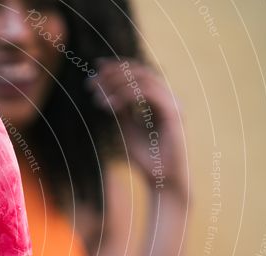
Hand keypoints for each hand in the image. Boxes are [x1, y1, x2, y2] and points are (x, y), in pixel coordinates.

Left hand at [89, 59, 189, 202]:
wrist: (162, 180)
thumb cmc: (146, 158)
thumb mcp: (127, 129)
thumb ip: (122, 110)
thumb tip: (106, 91)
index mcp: (160, 100)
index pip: (140, 74)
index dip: (118, 66)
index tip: (96, 67)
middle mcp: (169, 98)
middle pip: (141, 72)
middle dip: (113, 73)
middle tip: (91, 81)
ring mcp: (173, 104)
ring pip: (144, 80)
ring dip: (116, 84)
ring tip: (96, 97)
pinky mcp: (174, 113)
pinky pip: (148, 94)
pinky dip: (126, 96)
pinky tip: (109, 105)